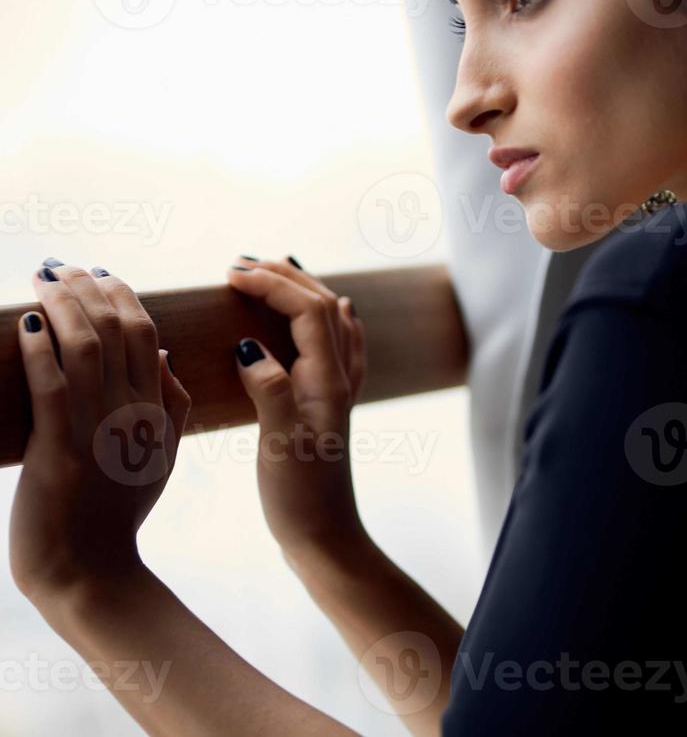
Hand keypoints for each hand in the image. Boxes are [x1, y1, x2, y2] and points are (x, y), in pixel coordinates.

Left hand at [9, 261, 190, 605]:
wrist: (92, 570)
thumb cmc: (118, 516)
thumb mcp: (161, 457)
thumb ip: (172, 406)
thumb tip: (166, 356)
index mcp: (159, 411)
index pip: (148, 336)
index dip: (124, 297)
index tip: (101, 274)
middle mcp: (132, 412)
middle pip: (118, 330)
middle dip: (89, 289)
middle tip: (63, 266)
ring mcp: (97, 428)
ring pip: (85, 346)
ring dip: (62, 305)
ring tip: (43, 280)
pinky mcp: (58, 446)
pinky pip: (50, 384)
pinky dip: (38, 348)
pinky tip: (26, 324)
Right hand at [226, 255, 366, 561]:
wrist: (324, 537)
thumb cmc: (300, 496)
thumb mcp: (280, 442)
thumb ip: (271, 390)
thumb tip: (250, 346)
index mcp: (326, 381)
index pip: (307, 310)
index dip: (272, 284)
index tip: (231, 273)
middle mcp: (338, 380)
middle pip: (322, 307)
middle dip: (286, 278)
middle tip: (243, 263)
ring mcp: (337, 393)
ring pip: (331, 323)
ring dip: (304, 291)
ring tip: (278, 272)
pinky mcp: (330, 408)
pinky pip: (341, 348)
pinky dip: (334, 321)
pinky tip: (340, 317)